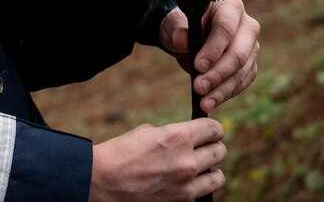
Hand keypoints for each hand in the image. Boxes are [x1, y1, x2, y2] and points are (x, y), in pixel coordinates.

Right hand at [89, 118, 226, 200]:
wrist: (103, 179)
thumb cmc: (121, 152)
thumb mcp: (147, 132)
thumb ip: (172, 134)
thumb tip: (186, 138)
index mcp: (178, 136)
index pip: (213, 129)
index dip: (214, 128)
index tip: (212, 130)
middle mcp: (187, 160)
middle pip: (220, 152)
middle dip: (214, 147)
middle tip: (206, 147)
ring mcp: (186, 184)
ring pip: (218, 177)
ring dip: (212, 170)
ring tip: (204, 168)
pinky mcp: (181, 201)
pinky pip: (201, 193)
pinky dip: (197, 187)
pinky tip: (187, 182)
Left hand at [159, 0, 260, 112]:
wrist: (188, 33)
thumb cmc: (183, 23)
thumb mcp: (175, 22)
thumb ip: (178, 29)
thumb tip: (182, 41)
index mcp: (230, 6)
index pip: (226, 28)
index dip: (213, 49)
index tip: (198, 66)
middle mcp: (247, 25)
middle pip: (239, 52)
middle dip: (218, 73)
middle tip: (198, 87)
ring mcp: (252, 46)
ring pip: (242, 71)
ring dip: (222, 89)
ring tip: (204, 101)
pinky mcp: (250, 64)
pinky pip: (243, 81)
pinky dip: (227, 93)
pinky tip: (211, 101)